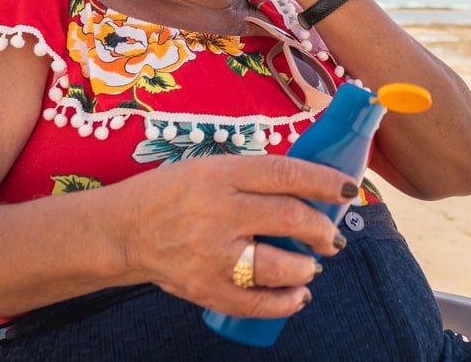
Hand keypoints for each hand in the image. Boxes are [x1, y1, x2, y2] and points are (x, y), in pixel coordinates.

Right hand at [114, 154, 353, 317]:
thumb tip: (312, 189)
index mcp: (221, 174)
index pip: (286, 174)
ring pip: (280, 265)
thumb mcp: (211, 168)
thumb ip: (255, 177)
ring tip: (313, 264)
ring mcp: (212, 255)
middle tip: (331, 235)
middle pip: (291, 218)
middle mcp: (218, 212)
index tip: (348, 189)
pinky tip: (299, 295)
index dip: (325, 181)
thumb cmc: (172, 193)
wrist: (122, 231)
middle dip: (323, 229)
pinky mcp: (205, 289)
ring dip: (308, 267)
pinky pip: (256, 304)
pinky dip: (286, 302)